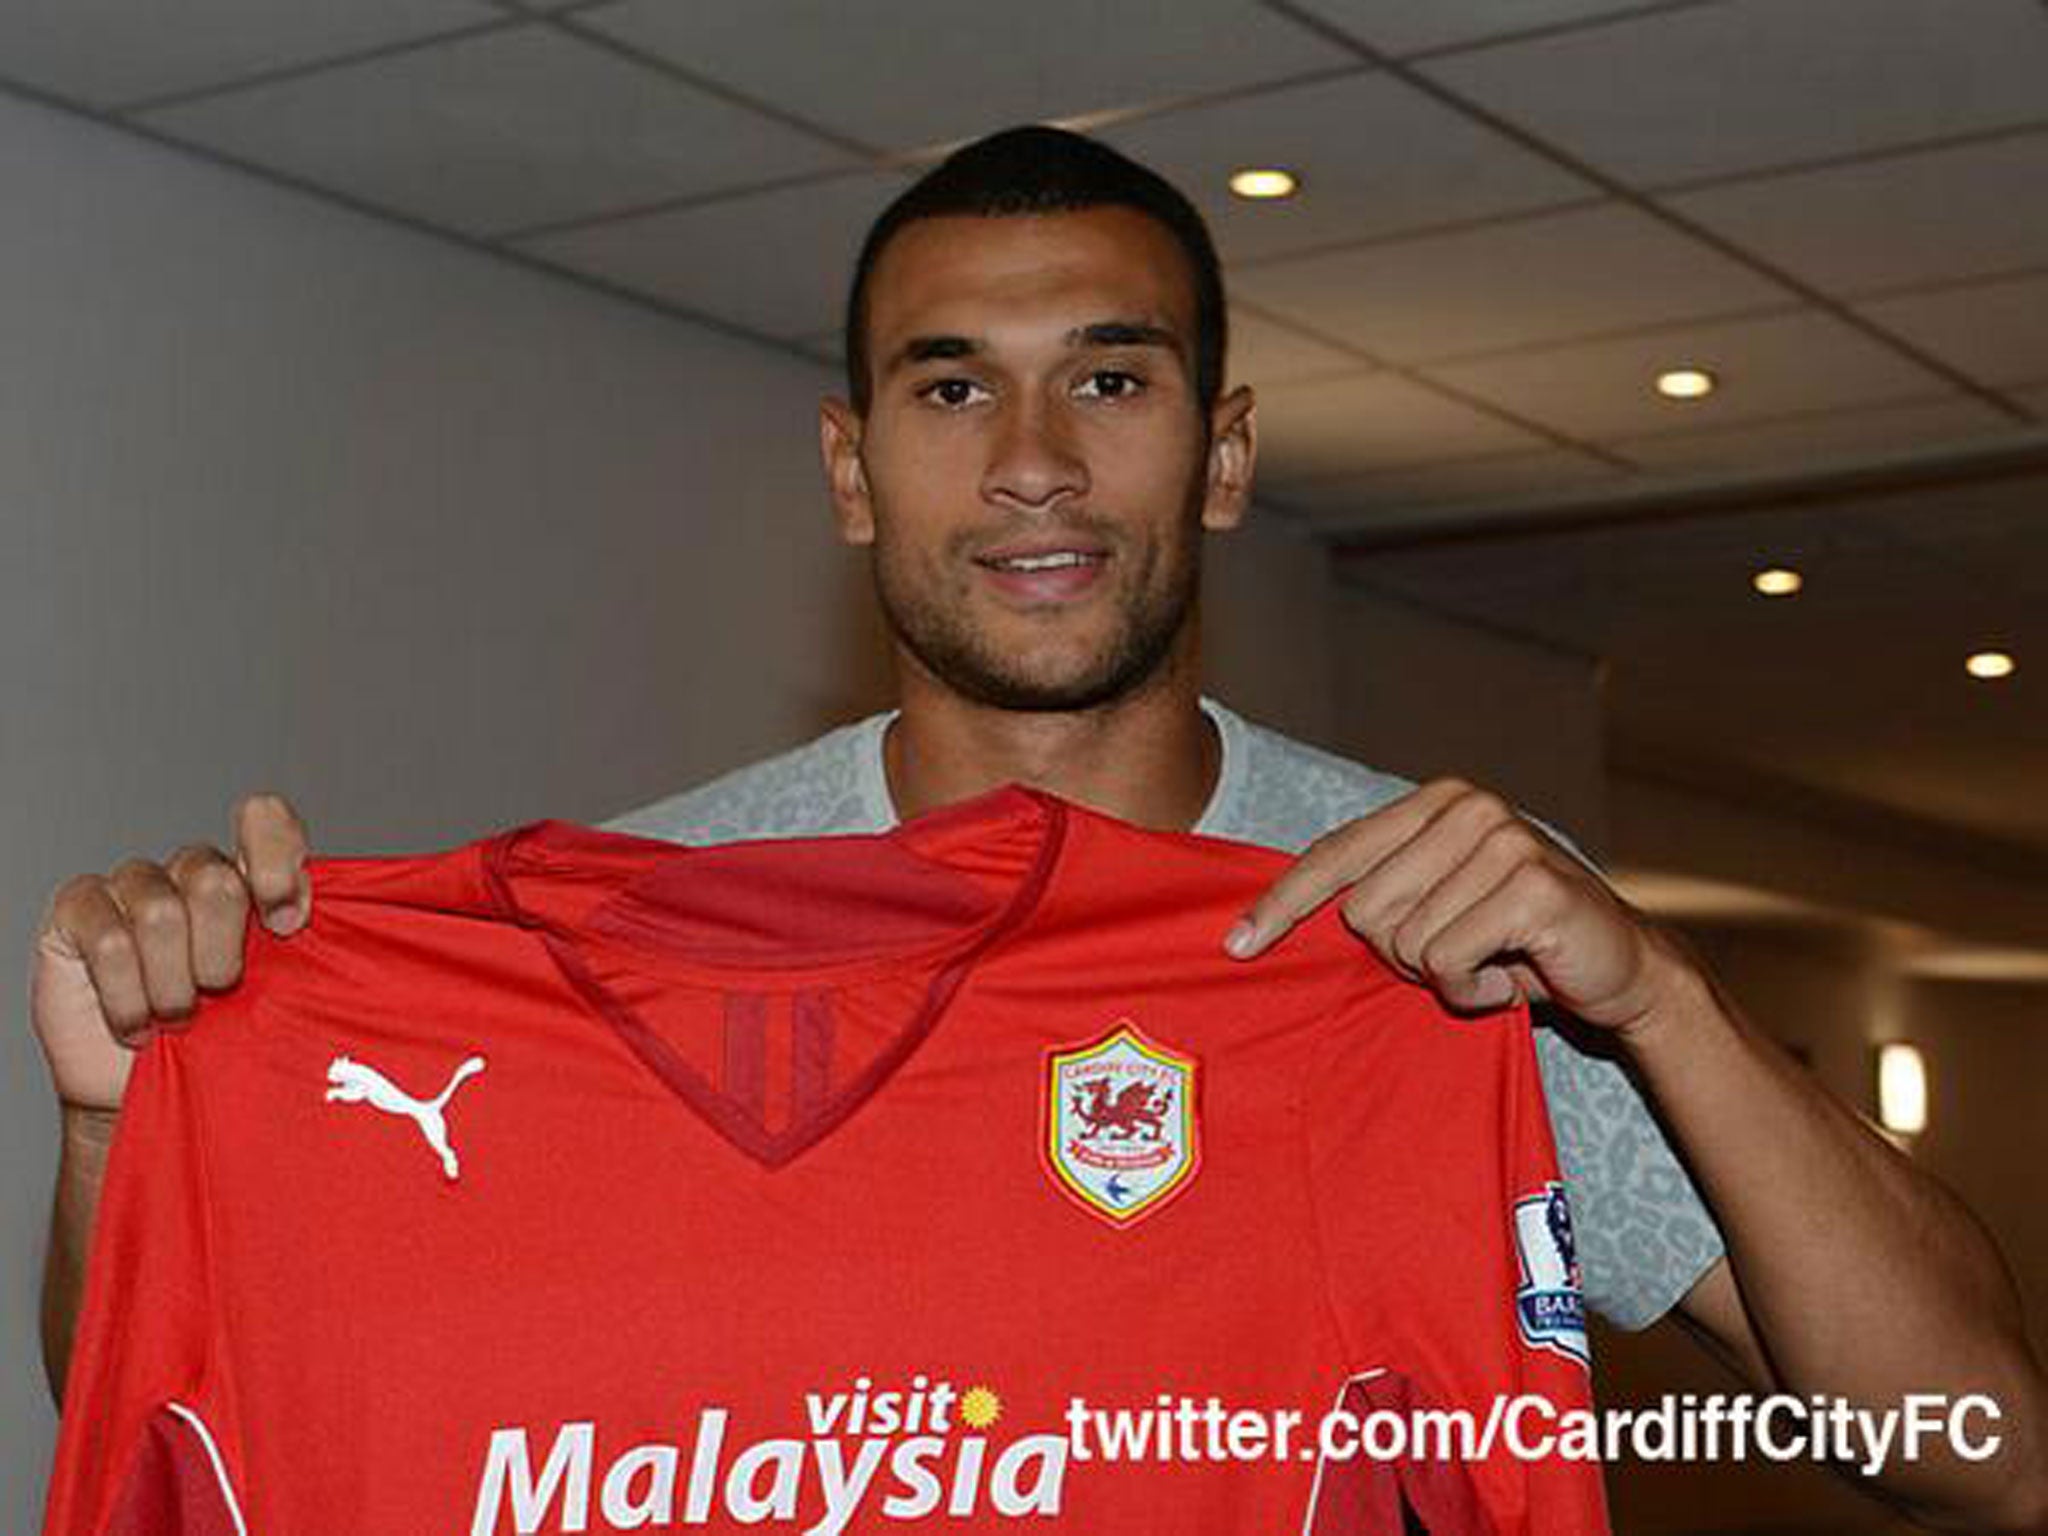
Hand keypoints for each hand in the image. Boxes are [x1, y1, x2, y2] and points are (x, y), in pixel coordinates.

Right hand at [30, 794, 311, 1114]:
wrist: (147, 1092)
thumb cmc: (224, 1044)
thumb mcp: (282, 996)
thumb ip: (315, 951)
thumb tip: (390, 933)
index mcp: (248, 877)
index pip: (265, 820)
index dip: (278, 864)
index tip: (288, 924)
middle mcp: (190, 871)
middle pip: (215, 880)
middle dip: (222, 955)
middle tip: (219, 994)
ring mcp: (130, 886)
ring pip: (161, 913)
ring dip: (174, 987)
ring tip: (178, 1020)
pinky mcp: (77, 911)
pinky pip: (110, 942)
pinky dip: (129, 999)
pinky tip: (138, 1026)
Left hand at [1225, 779, 1686, 1034]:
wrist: (1621, 967)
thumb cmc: (1516, 941)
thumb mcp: (1439, 905)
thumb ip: (1379, 894)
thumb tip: (1271, 917)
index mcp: (1435, 802)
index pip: (1336, 853)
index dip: (1281, 902)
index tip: (1238, 945)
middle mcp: (1467, 808)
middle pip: (1364, 911)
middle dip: (1401, 957)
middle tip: (1458, 957)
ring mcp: (1502, 841)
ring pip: (1405, 942)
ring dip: (1443, 977)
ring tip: (1490, 963)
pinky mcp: (1529, 887)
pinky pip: (1448, 962)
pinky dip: (1472, 992)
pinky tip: (1508, 978)